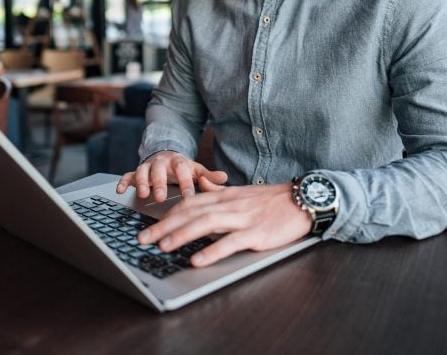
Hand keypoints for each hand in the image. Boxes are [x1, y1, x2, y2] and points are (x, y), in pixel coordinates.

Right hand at [116, 150, 227, 200]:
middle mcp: (162, 162)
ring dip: (141, 182)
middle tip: (160, 198)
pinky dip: (123, 181)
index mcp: (179, 162)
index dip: (185, 184)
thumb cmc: (183, 169)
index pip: (183, 171)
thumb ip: (209, 177)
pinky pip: (128, 175)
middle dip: (159, 183)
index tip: (188, 198)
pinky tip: (120, 190)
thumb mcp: (196, 171)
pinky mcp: (136, 171)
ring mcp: (148, 166)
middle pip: (159, 170)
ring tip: (141, 194)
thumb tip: (225, 177)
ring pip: (142, 171)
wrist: (166, 156)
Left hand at [137, 183, 311, 267]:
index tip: (151, 227)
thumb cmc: (272, 200)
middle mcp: (229, 204)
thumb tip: (201, 185)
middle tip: (144, 239)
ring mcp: (242, 218)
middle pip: (190, 213)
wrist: (303, 200)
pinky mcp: (256, 233)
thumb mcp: (241, 192)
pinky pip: (230, 242)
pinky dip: (212, 251)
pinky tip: (197, 260)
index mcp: (224, 195)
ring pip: (206, 223)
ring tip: (163, 247)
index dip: (167, 215)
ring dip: (182, 235)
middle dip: (164, 226)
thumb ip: (218, 189)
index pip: (189, 203)